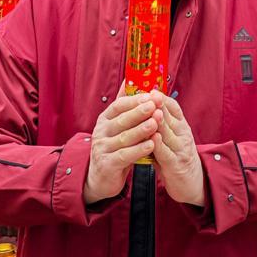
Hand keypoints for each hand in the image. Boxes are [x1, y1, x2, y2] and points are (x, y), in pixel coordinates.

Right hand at [83, 89, 162, 204]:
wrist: (102, 177)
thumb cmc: (115, 147)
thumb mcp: (118, 125)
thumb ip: (124, 104)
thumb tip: (129, 78)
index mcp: (104, 120)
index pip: (118, 106)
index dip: (134, 100)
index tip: (151, 96)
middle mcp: (101, 132)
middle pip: (122, 120)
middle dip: (139, 112)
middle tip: (155, 105)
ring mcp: (102, 148)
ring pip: (124, 137)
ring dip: (141, 130)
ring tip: (156, 123)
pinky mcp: (107, 164)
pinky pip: (125, 155)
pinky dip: (139, 149)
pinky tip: (151, 145)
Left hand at [151, 93, 205, 207]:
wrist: (192, 184)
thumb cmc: (176, 158)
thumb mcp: (172, 138)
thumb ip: (161, 125)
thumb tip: (146, 107)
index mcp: (182, 127)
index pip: (174, 108)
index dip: (163, 98)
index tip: (151, 90)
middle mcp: (183, 135)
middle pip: (170, 117)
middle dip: (158, 106)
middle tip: (147, 95)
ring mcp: (181, 150)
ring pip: (168, 133)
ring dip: (158, 122)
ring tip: (149, 112)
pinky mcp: (176, 165)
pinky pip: (166, 153)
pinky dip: (159, 145)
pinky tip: (152, 138)